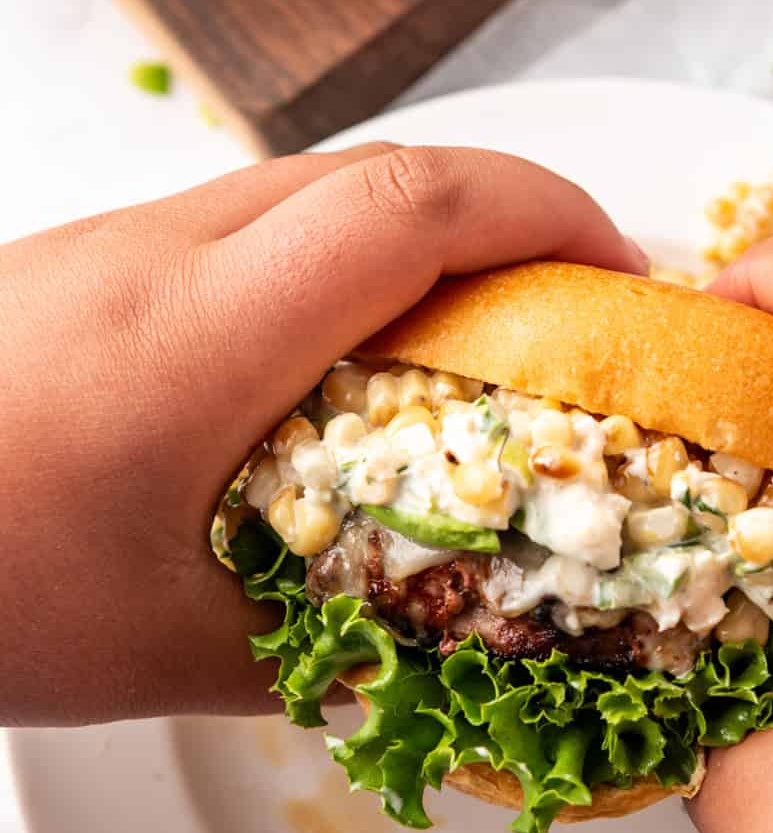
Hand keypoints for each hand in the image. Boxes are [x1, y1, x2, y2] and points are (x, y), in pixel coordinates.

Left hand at [1, 142, 642, 727]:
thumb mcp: (160, 650)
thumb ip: (325, 647)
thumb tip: (445, 662)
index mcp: (200, 333)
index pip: (412, 208)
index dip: (544, 216)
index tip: (624, 276)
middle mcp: (166, 252)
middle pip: (380, 170)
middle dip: (511, 214)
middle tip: (580, 310)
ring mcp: (120, 245)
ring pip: (316, 188)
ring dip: (427, 237)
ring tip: (485, 341)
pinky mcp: (88, 265)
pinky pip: (254, 227)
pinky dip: (344, 265)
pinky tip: (345, 366)